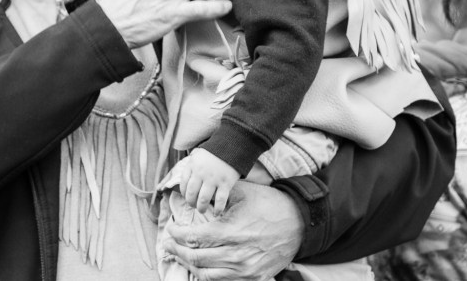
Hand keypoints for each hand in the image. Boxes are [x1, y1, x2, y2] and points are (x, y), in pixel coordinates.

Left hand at [162, 180, 302, 280]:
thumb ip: (217, 198)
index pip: (193, 238)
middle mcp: (235, 255)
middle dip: (177, 251)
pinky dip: (208, 276)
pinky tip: (200, 268)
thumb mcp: (242, 193)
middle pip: (196, 259)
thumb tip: (194, 198)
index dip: (177, 235)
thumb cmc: (269, 205)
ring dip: (189, 266)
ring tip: (181, 256)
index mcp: (231, 232)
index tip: (171, 229)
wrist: (298, 223)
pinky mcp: (253, 278)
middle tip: (167, 244)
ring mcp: (244, 270)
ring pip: (206, 275)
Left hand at [175, 149, 238, 215]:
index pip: (183, 184)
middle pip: (191, 194)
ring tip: (202, 210)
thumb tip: (186, 179)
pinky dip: (217, 209)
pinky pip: (220, 200)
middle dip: (191, 203)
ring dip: (201, 208)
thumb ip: (191, 165)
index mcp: (193, 165)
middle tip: (194, 206)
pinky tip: (216, 213)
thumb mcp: (198, 154)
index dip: (184, 193)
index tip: (187, 197)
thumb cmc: (215, 151)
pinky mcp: (226, 184)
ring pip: (203, 199)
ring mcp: (213, 179)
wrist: (233, 144)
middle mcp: (201, 173)